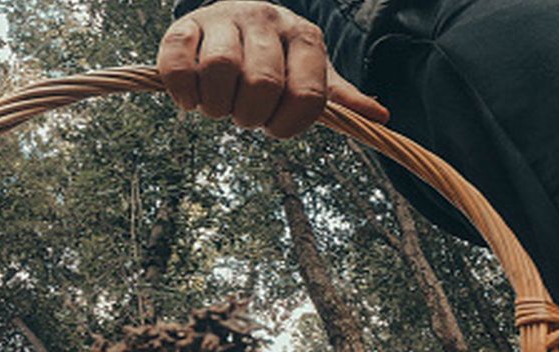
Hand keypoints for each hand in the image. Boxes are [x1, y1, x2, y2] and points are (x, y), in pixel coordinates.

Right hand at [156, 0, 388, 137]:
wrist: (237, 17)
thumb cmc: (280, 57)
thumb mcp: (313, 72)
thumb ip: (340, 97)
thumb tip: (381, 117)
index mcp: (306, 36)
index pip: (307, 95)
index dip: (288, 126)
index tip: (274, 127)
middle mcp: (269, 20)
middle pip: (261, 84)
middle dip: (250, 116)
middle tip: (243, 116)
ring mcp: (226, 18)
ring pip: (220, 70)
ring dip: (216, 106)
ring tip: (218, 106)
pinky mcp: (187, 24)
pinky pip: (178, 61)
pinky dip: (182, 90)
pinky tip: (191, 98)